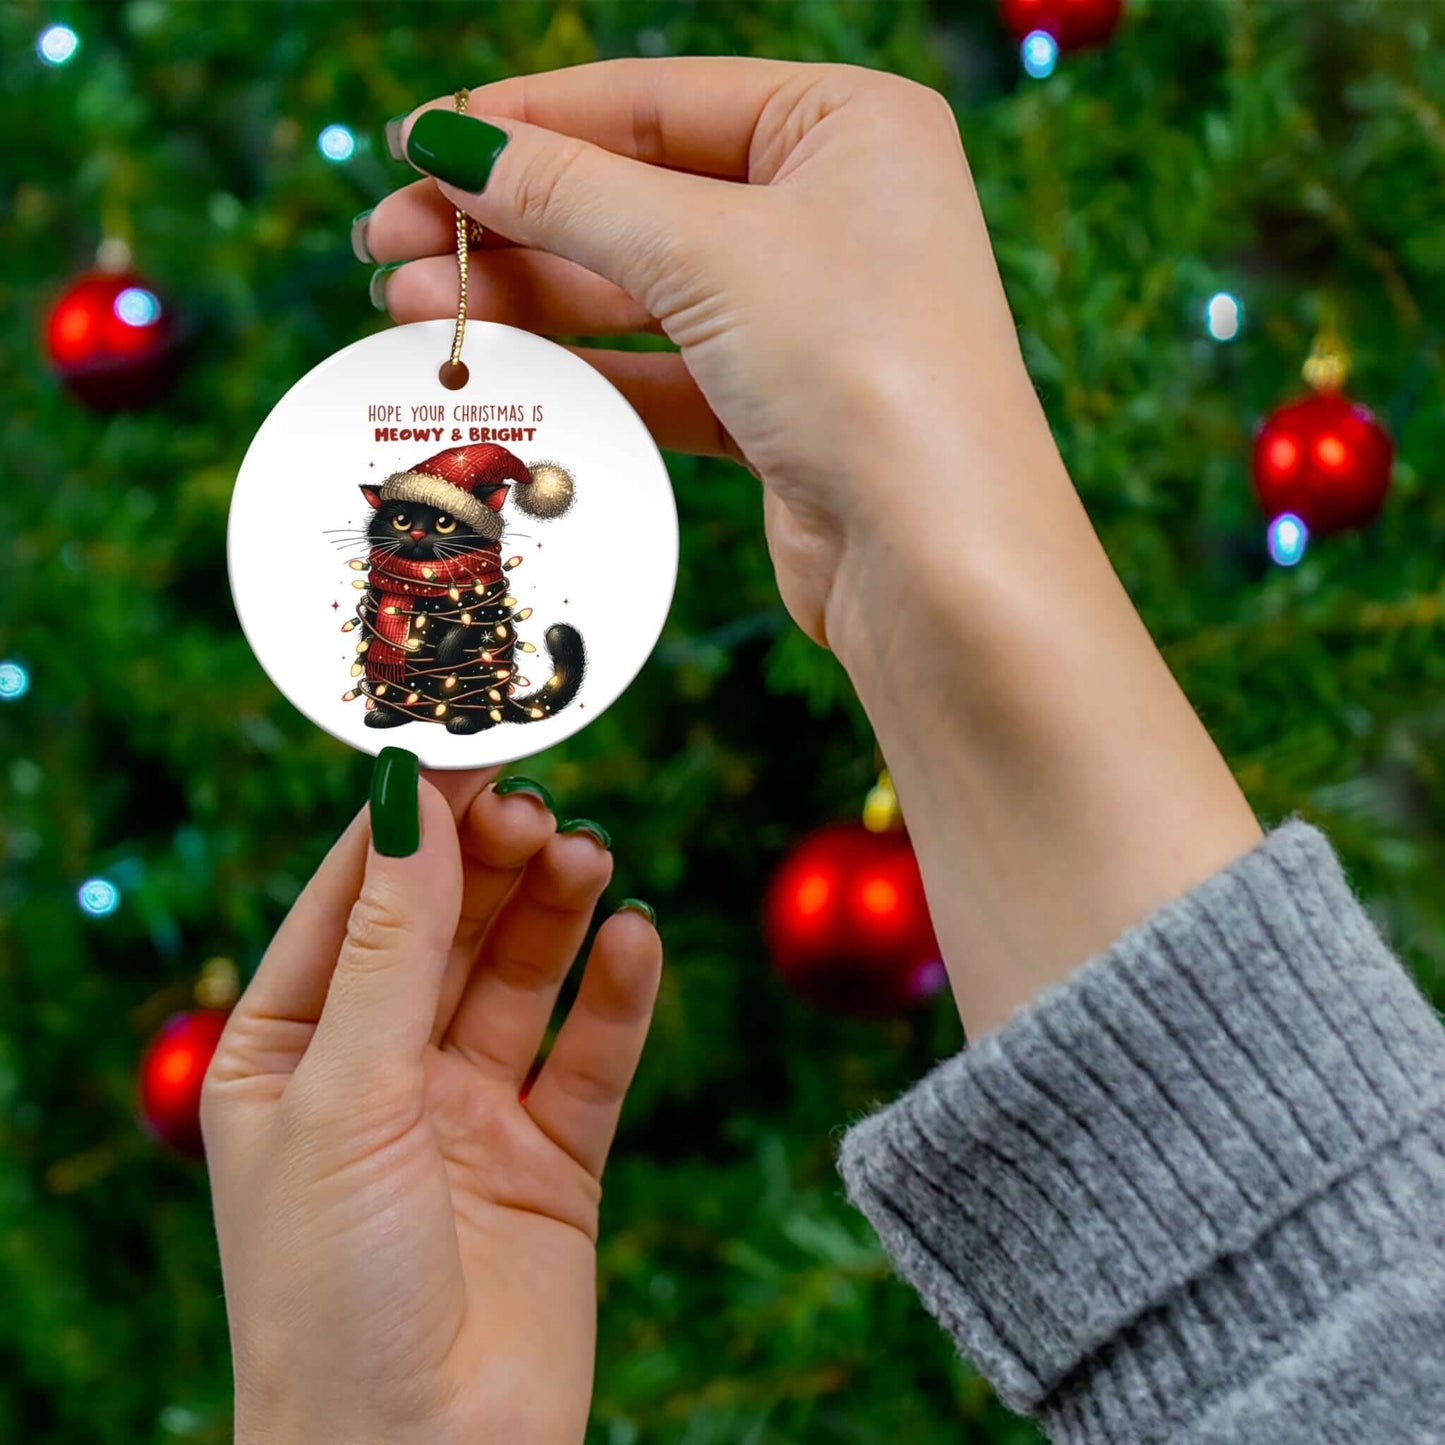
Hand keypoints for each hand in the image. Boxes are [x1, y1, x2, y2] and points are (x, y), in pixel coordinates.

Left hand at [203, 764, 660, 1443]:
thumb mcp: (346, 1094)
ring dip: (555, 910)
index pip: (354, 899)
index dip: (411, 820)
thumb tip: (411, 797)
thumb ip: (392, 944)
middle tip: (539, 805)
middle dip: (490, 860)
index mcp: (290, 1051)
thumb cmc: (331, 1293)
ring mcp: (469, 1112)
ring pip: (521, 976)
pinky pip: (591, 1054)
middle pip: (447, 925)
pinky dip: (617, 994)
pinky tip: (635, 940)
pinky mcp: (552, 1159)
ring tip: (587, 857)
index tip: (469, 742)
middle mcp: (380, 1071)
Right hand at [361, 57, 1037, 650]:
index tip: (415, 143)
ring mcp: (809, 315)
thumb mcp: (706, 251)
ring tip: (407, 308)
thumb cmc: (862, 368)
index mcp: (847, 125)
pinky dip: (582, 371)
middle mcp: (834, 211)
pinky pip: (661, 371)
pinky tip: (494, 371)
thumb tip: (450, 142)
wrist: (938, 561)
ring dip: (526, 299)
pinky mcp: (782, 409)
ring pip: (640, 290)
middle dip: (508, 221)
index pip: (654, 101)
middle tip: (386, 242)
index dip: (526, 121)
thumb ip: (571, 193)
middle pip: (636, 196)